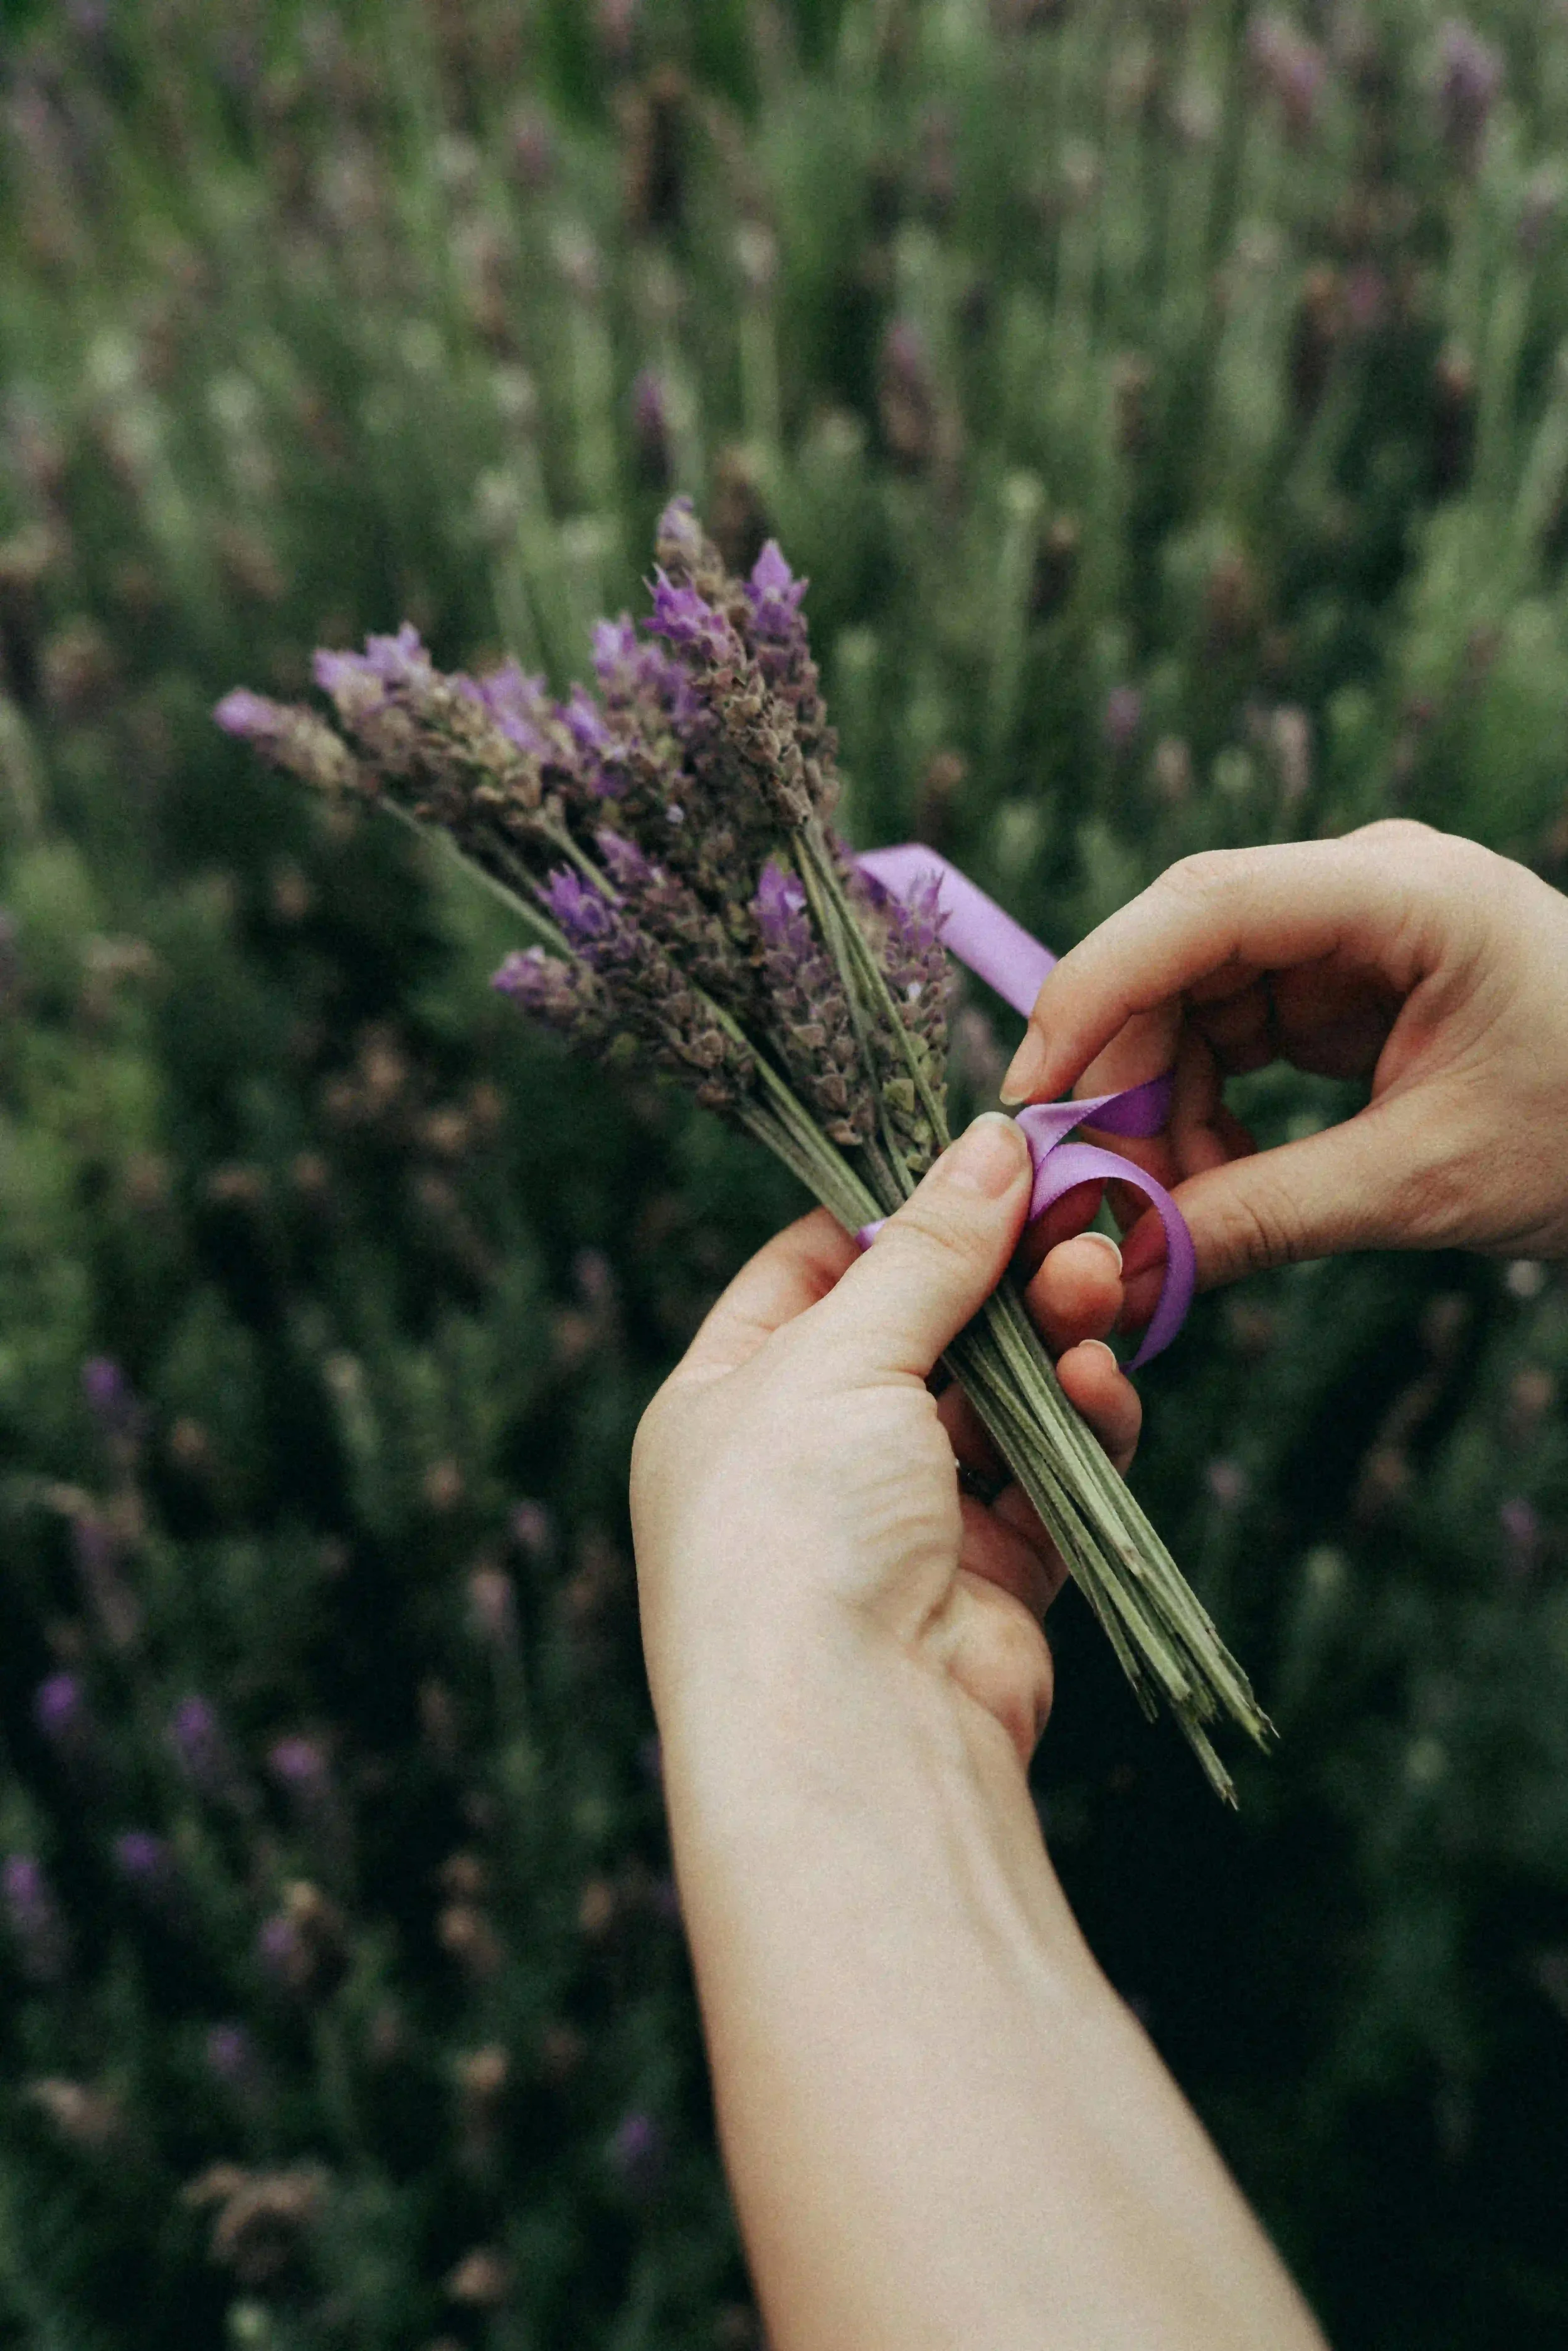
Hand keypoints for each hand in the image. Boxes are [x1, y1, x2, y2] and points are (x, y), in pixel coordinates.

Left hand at [630, 1114, 1137, 1769]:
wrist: (853, 1737)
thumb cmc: (796, 1527)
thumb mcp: (842, 1354)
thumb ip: (927, 1248)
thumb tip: (991, 1138)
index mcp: (726, 1397)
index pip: (811, 1269)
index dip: (896, 1209)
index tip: (984, 1158)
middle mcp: (806, 1457)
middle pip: (922, 1327)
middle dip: (1001, 1270)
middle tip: (1077, 1212)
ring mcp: (898, 1520)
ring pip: (995, 1396)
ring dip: (1049, 1336)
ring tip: (1095, 1287)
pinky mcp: (987, 1577)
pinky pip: (1044, 1475)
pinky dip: (1077, 1425)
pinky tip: (1099, 1384)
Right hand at [1000, 820, 1567, 1315]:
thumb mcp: (1425, 1184)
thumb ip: (1266, 1217)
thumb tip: (1127, 1277)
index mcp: (1405, 891)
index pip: (1203, 906)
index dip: (1097, 994)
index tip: (1034, 1098)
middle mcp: (1363, 887)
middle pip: (1181, 958)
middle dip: (1127, 1082)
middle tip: (1100, 1202)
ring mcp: (1351, 934)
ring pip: (1194, 1006)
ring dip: (1165, 1113)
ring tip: (1177, 1222)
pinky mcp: (1346, 986)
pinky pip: (1234, 1038)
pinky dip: (1209, 1116)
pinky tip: (1215, 1190)